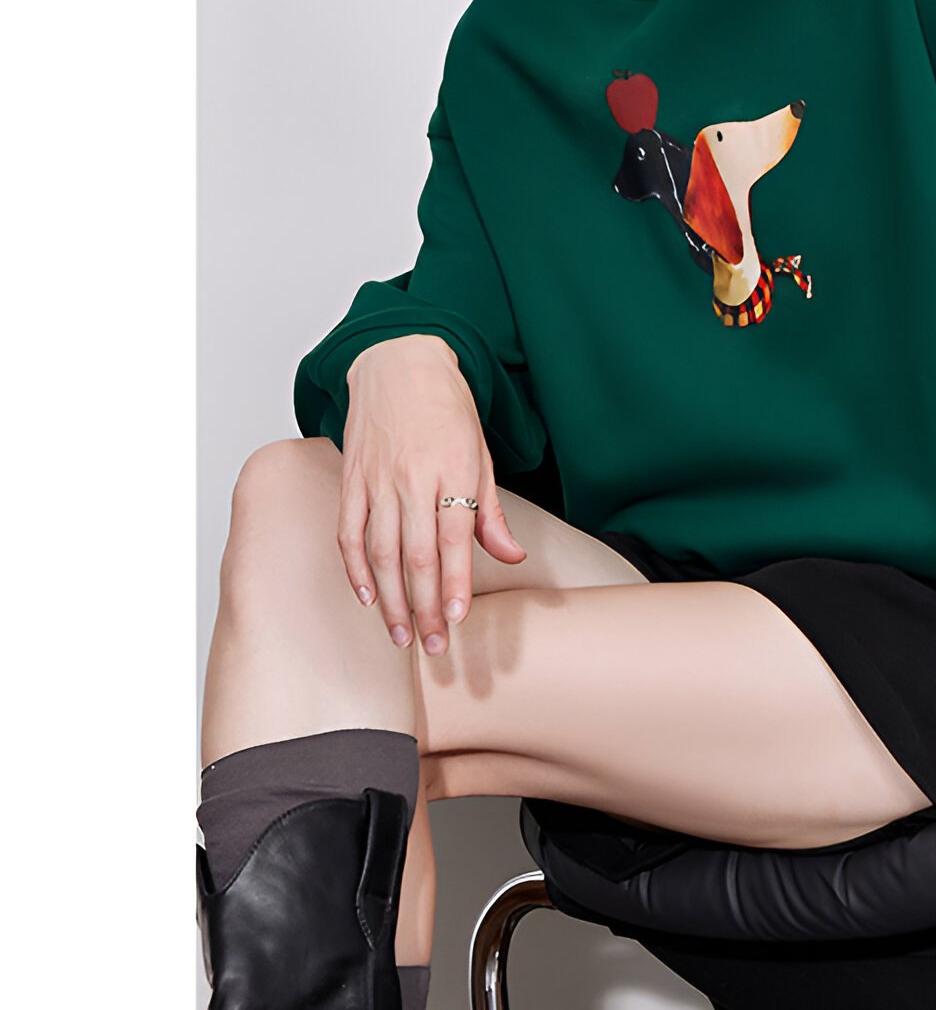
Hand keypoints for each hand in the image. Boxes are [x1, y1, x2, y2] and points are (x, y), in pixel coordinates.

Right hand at [337, 334, 527, 656]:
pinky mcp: (352, 478)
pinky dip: (356, 568)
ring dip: (392, 600)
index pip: (455, 539)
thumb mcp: (481, 454)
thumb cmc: (448, 409)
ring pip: (382, 552)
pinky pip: (349, 532)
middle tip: (435, 646)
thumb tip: (511, 556)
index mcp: (455, 470)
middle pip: (417, 555)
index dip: (454, 583)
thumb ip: (491, 512)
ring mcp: (378, 479)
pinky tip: (367, 597)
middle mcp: (414, 477)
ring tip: (403, 636)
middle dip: (426, 606)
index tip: (457, 619)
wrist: (400, 363)